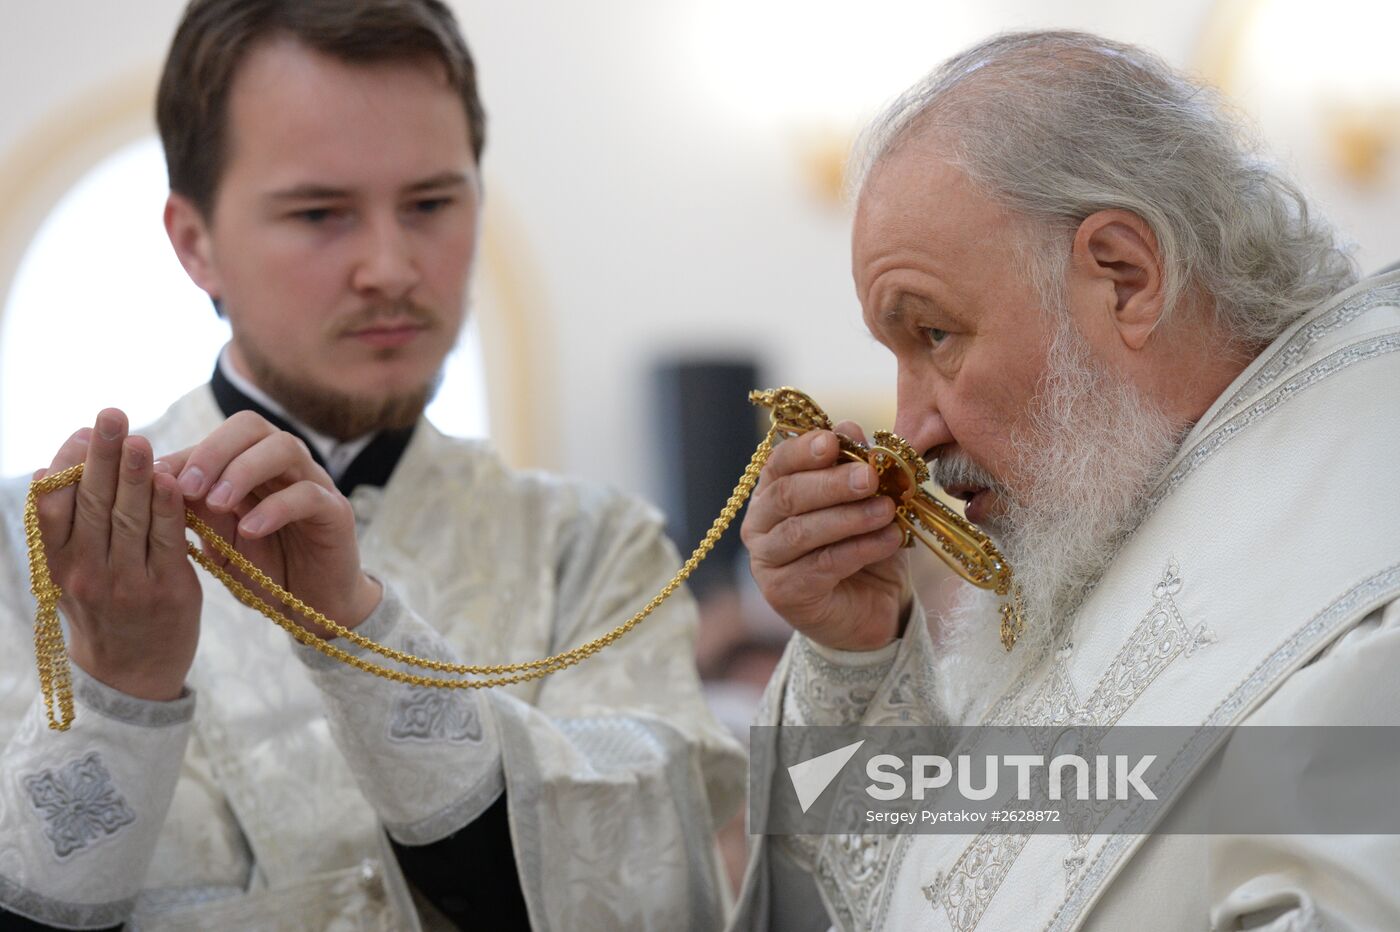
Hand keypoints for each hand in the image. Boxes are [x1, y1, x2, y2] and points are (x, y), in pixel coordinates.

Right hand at [34, 410, 200, 700]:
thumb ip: (66, 524)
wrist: (132, 672)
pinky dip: (167, 509)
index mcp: (58, 563)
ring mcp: (127, 584)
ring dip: (136, 476)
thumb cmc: (103, 605)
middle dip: (103, 457)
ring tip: (141, 439)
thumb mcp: (71, 568)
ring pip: (129, 520)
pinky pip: (167, 543)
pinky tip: (171, 480)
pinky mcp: (168, 592)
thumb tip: (56, 464)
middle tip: (112, 415)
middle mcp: (85, 574)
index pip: (55, 507)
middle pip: (93, 506)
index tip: (83, 429)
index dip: (68, 466)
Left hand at [162, 411, 380, 638]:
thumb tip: (161, 484)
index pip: (219, 437)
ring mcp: (314, 484)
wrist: (309, 609)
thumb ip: (200, 515)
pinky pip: (308, 494)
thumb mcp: (220, 545)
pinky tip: (251, 530)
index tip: (156, 479)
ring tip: (216, 503)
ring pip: (283, 448)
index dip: (187, 453)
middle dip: (214, 450)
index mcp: (253, 466)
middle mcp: (285, 465)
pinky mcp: (336, 511)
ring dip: (243, 470)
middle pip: (251, 426)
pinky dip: (275, 508)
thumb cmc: (264, 571)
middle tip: (188, 487)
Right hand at [741, 422, 910, 651]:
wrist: (872, 606)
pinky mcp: (784, 593)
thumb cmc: (862, 545)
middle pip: (787, 496)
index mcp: (773, 493)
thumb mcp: (865, 501)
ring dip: (849, 518)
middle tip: (870, 478)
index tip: (835, 441)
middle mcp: (760, 525)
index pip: (779, 463)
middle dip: (831, 483)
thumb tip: (849, 427)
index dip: (804, 449)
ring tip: (888, 510)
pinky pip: (822, 565)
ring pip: (803, 531)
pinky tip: (890, 539)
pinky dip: (860, 549)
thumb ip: (855, 465)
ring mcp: (767, 561)